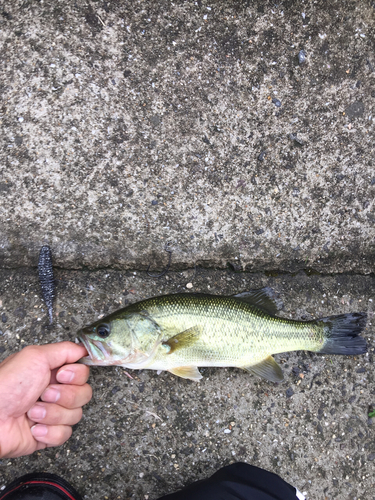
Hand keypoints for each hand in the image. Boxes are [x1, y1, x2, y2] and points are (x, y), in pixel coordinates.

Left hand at [0, 342, 91, 457]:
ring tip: (32, 412)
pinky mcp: (48, 435)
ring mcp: (52, 414)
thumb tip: (83, 349)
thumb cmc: (7, 386)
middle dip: (64, 396)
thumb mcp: (35, 356)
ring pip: (75, 415)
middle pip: (84, 394)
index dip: (76, 376)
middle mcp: (55, 391)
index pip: (83, 373)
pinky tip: (33, 428)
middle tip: (43, 394)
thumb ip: (65, 350)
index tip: (60, 376)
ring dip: (53, 414)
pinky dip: (49, 432)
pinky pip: (65, 434)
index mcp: (52, 372)